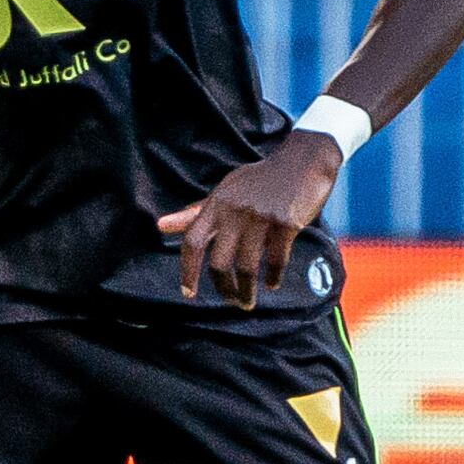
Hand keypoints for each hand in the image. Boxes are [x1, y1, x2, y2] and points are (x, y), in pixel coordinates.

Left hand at [156, 131, 343, 307]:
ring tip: (247, 302)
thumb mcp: (225, 191)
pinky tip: (271, 283)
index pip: (193, 240)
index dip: (188, 270)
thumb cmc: (259, 180)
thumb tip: (161, 226)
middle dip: (223, 288)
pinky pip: (276, 259)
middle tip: (231, 301)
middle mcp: (235, 211)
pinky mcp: (286, 223)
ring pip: (246, 267)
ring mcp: (260, 217)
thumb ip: (196, 212)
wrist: (302, 161)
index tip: (188, 292)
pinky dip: (272, 276)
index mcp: (217, 204)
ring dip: (246, 291)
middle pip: (219, 262)